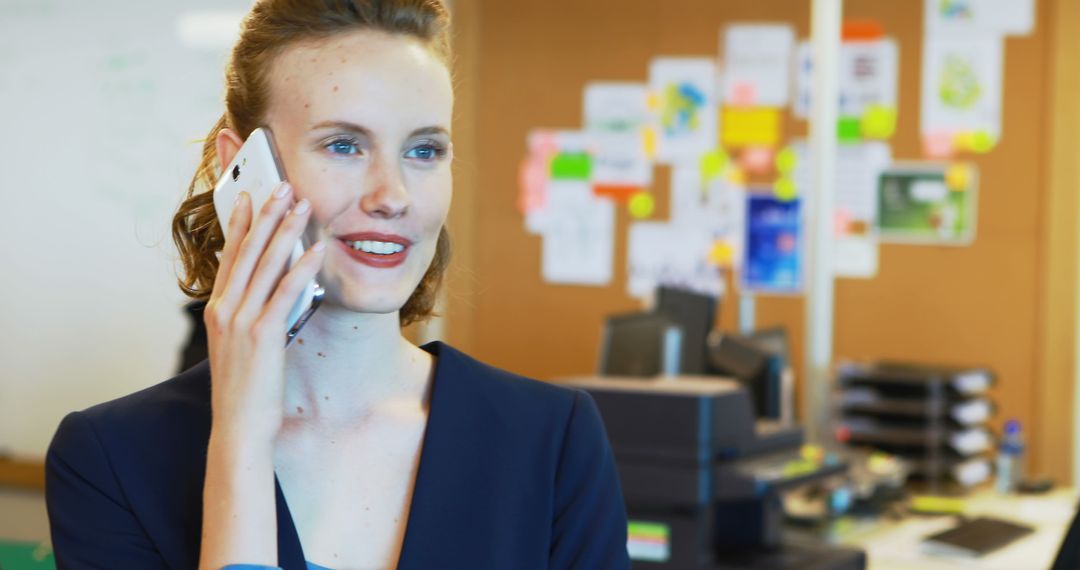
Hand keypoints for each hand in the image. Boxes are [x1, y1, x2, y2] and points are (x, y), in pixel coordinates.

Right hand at [203, 182, 325, 442]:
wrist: (239, 428)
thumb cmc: (246, 391)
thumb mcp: (243, 347)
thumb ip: (253, 316)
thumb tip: (276, 293)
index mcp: (217, 310)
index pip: (229, 257)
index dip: (239, 224)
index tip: (247, 196)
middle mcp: (224, 310)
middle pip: (247, 252)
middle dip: (265, 215)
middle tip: (281, 186)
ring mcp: (240, 321)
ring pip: (265, 266)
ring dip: (285, 231)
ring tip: (301, 205)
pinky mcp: (262, 336)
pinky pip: (284, 294)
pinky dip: (301, 269)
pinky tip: (316, 250)